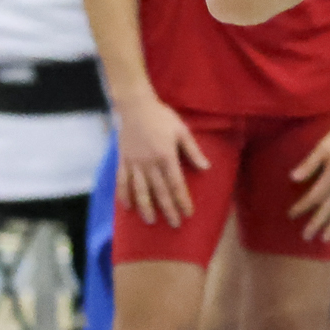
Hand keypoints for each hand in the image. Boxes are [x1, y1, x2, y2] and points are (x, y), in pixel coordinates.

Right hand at [113, 93, 206, 225]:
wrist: (135, 105)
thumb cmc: (161, 116)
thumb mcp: (182, 130)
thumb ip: (193, 150)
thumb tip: (206, 167)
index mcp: (166, 156)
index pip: (176, 184)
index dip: (182, 200)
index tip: (188, 213)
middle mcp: (149, 163)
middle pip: (160, 191)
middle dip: (168, 209)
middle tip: (175, 224)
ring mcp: (134, 163)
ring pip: (140, 190)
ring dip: (146, 207)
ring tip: (151, 221)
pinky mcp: (123, 160)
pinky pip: (122, 181)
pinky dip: (124, 195)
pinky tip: (128, 207)